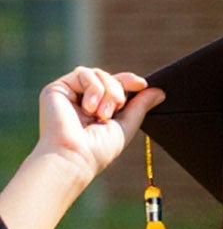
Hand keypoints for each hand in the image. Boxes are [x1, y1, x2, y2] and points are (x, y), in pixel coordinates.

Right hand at [34, 68, 159, 186]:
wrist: (75, 155)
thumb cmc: (99, 149)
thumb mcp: (126, 126)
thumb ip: (140, 107)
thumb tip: (159, 91)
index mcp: (98, 108)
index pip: (115, 86)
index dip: (129, 81)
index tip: (142, 84)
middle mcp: (83, 100)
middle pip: (108, 77)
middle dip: (118, 90)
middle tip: (116, 108)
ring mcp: (70, 93)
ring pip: (97, 73)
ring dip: (107, 91)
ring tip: (102, 114)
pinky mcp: (57, 88)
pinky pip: (83, 73)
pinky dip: (93, 88)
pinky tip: (89, 108)